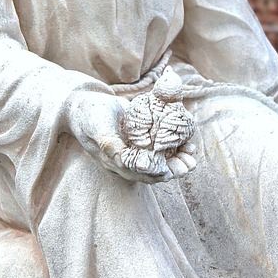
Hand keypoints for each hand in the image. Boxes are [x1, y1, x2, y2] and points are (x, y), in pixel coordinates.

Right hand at [65, 91, 194, 183]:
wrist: (84, 104)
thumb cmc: (89, 115)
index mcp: (116, 162)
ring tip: (192, 154)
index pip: (140, 173)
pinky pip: (160, 146)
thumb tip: (123, 160)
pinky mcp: (141, 139)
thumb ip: (110, 144)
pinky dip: (174, 145)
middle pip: (154, 170)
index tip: (173, 170)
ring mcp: (135, 149)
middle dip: (173, 168)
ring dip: (177, 159)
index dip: (157, 172)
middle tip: (190, 165)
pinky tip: (187, 142)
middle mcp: (128, 160)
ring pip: (160, 159)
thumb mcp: (97, 127)